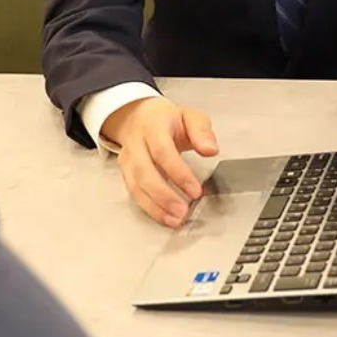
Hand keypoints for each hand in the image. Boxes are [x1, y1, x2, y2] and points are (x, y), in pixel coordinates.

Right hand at [100, 96, 219, 227]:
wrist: (138, 117)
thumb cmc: (167, 120)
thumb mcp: (190, 116)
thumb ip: (202, 132)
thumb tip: (211, 150)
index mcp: (153, 126)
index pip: (162, 151)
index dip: (178, 173)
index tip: (195, 191)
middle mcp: (136, 142)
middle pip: (144, 171)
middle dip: (163, 195)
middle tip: (183, 211)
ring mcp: (127, 158)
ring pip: (135, 185)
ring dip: (155, 206)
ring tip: (174, 220)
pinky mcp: (125, 172)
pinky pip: (134, 193)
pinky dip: (149, 207)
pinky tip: (164, 217)